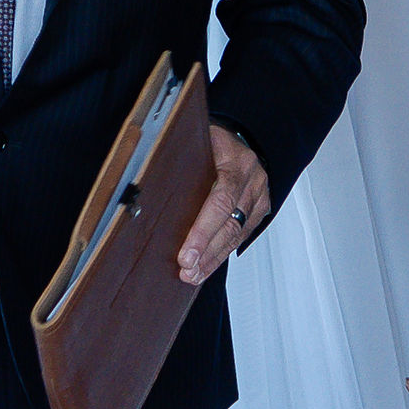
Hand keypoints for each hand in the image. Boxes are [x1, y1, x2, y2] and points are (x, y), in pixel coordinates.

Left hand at [177, 125, 270, 284]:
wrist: (239, 134)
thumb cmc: (213, 138)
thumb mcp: (197, 142)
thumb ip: (182, 163)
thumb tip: (149, 188)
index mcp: (236, 162)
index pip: (220, 202)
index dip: (202, 232)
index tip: (186, 255)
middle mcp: (252, 180)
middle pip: (229, 224)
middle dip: (206, 252)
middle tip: (186, 271)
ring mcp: (259, 195)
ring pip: (236, 234)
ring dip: (213, 258)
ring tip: (193, 275)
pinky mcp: (260, 208)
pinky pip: (241, 234)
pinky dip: (223, 252)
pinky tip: (208, 265)